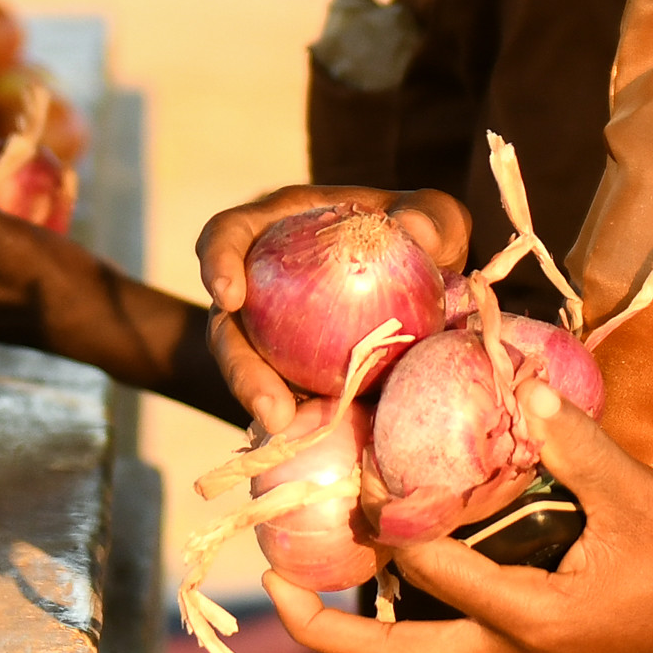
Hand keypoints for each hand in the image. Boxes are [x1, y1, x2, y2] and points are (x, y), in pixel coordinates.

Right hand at [193, 183, 470, 431]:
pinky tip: (323, 436)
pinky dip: (304, 418)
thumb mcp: (434, 216)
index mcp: (278, 230)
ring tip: (287, 430)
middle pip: (227, 325)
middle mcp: (263, 284)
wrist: (435, 284)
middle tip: (267, 401)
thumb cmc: (422, 234)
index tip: (230, 295)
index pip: (228, 235)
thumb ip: (429, 218)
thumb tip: (413, 232)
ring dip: (263, 403)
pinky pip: (293, 398)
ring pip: (252, 371)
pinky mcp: (298, 374)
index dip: (217, 261)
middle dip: (238, 366)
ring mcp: (275, 336)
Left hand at [268, 379, 652, 652]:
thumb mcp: (638, 496)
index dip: (389, 518)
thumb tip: (517, 385)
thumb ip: (572, 443)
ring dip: (374, 623)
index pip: (436, 570)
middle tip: (272, 586)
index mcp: (532, 623)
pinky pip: (468, 640)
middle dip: (328, 628)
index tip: (354, 473)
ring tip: (319, 577)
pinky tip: (416, 567)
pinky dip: (431, 608)